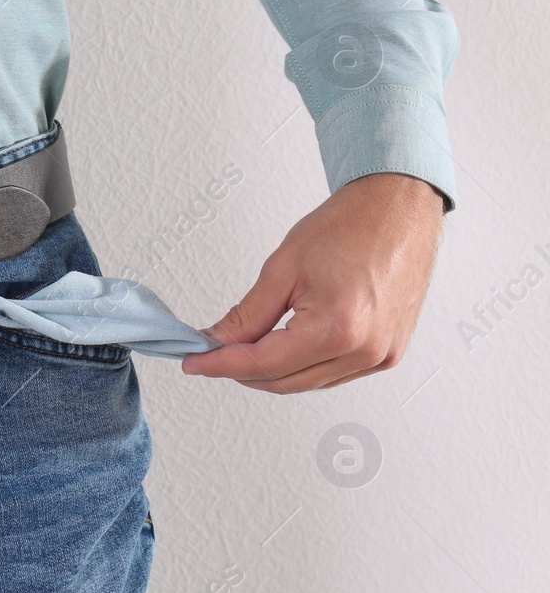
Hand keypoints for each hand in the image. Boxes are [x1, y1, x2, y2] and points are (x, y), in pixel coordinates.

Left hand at [180, 172, 445, 392]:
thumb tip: (219, 340)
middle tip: (209, 354)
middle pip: (283, 382)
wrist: (399, 209)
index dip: (220, 365)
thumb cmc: (352, 225)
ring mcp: (380, 356)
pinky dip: (299, 367)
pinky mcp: (387, 354)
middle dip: (240, 371)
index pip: (263, 364)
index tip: (194, 362)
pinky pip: (331, 374)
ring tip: (239, 350)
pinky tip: (278, 350)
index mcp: (338, 329)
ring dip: (269, 371)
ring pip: (306, 383)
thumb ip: (247, 315)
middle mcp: (365, 351)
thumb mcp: (283, 268)